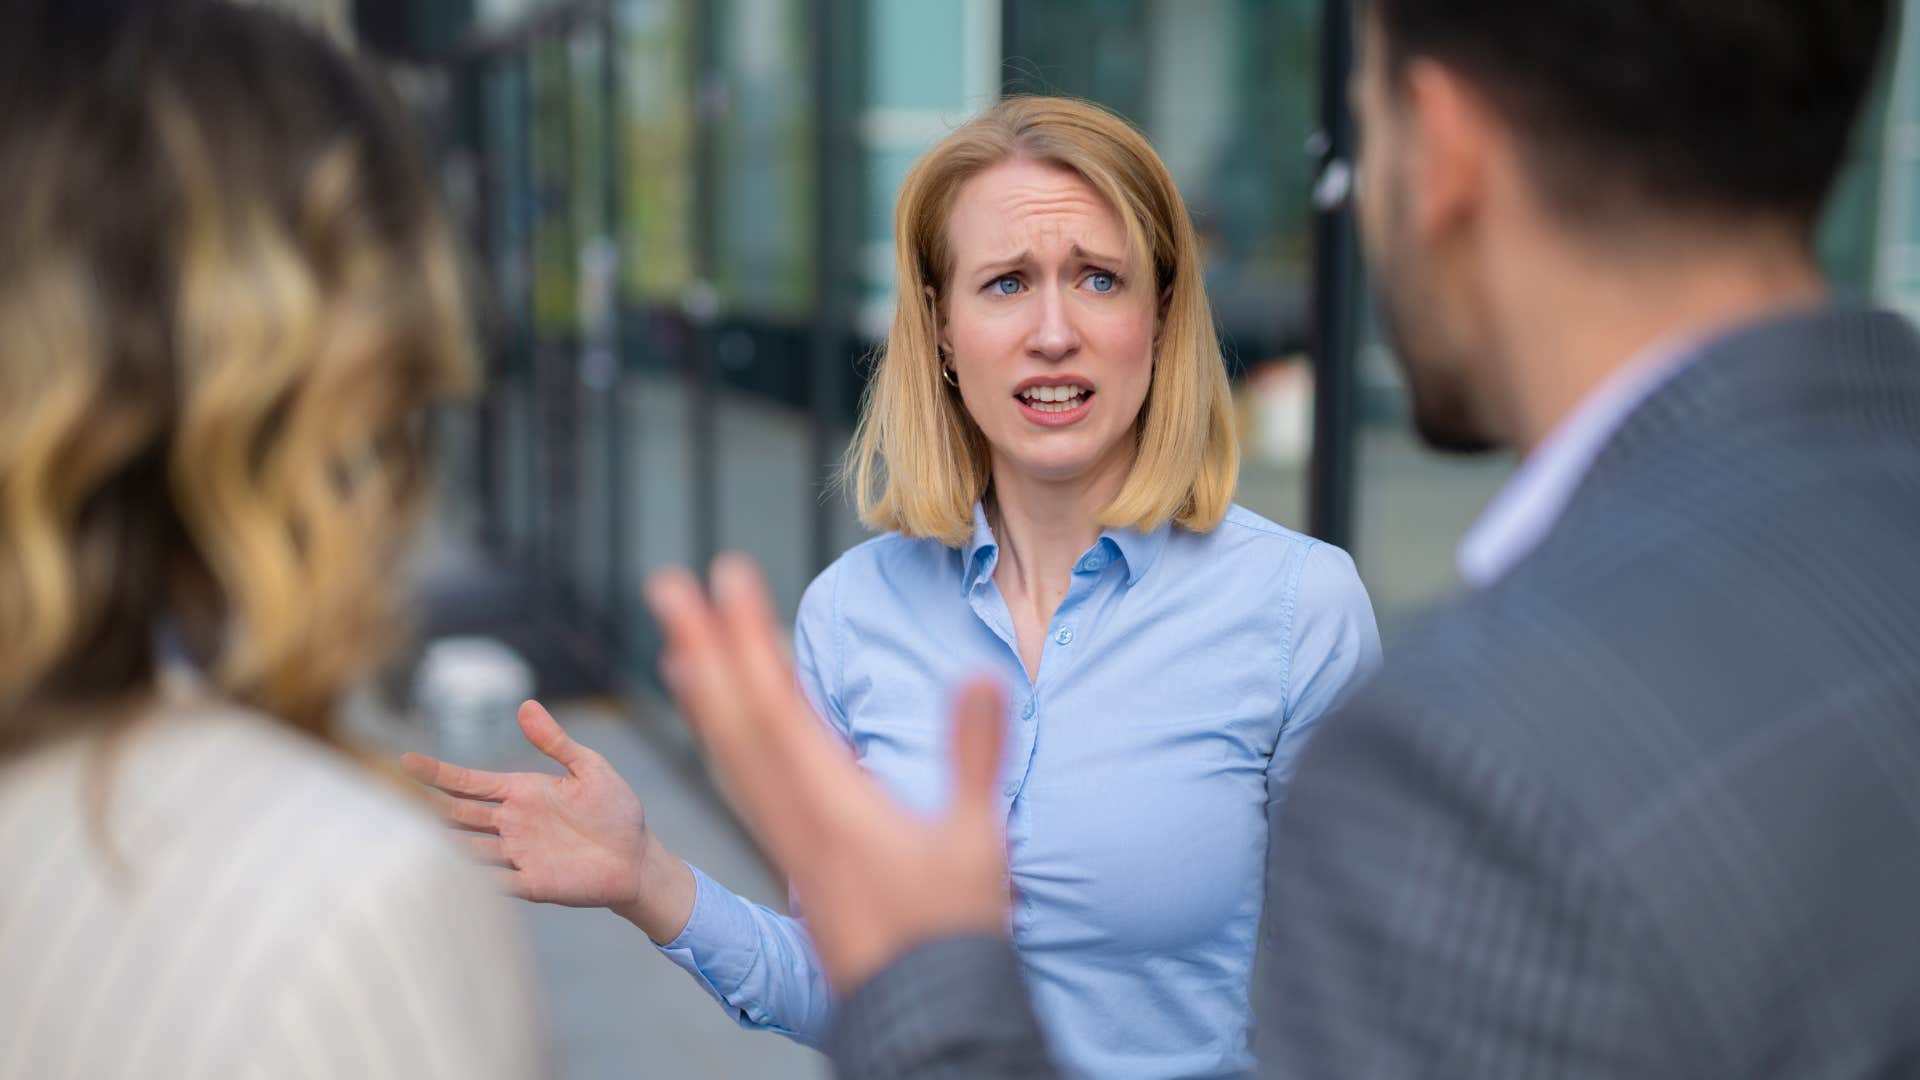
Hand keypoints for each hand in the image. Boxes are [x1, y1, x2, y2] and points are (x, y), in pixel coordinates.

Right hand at [401, 700, 696, 941]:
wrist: (636, 858)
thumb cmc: (616, 811)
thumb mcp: (589, 769)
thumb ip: (556, 742)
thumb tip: (525, 706)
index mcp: (523, 792)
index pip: (470, 782)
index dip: (438, 772)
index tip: (405, 760)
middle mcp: (512, 823)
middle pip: (459, 814)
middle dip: (429, 806)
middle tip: (391, 800)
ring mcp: (517, 854)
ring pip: (467, 848)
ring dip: (442, 845)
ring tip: (407, 840)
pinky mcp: (531, 883)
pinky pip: (492, 882)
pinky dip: (471, 880)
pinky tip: (448, 878)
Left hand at [645, 554, 1011, 993]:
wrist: (919, 1008)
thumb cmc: (950, 928)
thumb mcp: (975, 838)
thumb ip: (974, 755)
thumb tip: (981, 677)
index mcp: (831, 804)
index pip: (776, 703)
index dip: (747, 636)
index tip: (726, 575)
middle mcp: (793, 816)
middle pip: (734, 718)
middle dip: (702, 646)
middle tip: (666, 585)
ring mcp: (788, 837)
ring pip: (730, 752)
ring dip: (704, 690)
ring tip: (677, 641)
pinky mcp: (795, 854)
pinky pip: (744, 783)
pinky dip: (724, 739)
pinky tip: (720, 723)